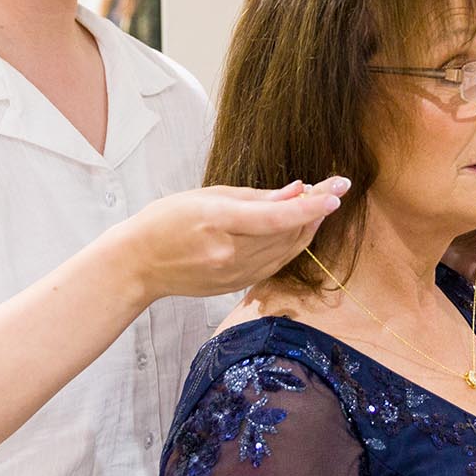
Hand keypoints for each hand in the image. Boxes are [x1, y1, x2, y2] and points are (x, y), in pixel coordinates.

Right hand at [121, 177, 349, 300]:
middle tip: (333, 189)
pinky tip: (299, 227)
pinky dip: (291, 245)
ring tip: (321, 204)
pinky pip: (275, 264)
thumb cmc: (165, 221)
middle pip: (287, 234)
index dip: (311, 205)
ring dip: (308, 227)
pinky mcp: (236, 285)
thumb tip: (296, 191)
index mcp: (218, 222)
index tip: (337, 190)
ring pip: (286, 251)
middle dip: (315, 210)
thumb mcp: (206, 196)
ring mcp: (234, 274)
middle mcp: (229, 253)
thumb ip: (255, 197)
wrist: (138, 264)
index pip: (277, 217)